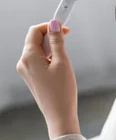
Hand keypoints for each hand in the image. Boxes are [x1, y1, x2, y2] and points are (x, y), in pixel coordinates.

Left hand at [16, 20, 79, 139]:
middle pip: (35, 39)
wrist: (59, 115)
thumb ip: (57, 41)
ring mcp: (26, 70)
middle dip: (51, 36)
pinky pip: (38, 60)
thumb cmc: (62, 91)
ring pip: (37, 50)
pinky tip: (60, 66)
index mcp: (28, 57)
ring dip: (51, 47)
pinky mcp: (31, 77)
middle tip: (68, 37)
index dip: (50, 26)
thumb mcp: (63, 62)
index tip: (65, 26)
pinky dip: (49, 57)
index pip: (35, 31)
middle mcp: (23, 62)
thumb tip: (54, 25)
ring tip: (65, 58)